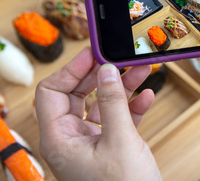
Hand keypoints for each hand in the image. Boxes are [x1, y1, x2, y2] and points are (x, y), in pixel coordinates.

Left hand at [35, 47, 160, 180]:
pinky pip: (117, 118)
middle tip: (119, 58)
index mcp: (60, 139)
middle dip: (101, 75)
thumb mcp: (120, 140)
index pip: (52, 92)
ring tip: (141, 70)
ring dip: (122, 87)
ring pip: (100, 104)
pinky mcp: (110, 146)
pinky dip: (132, 106)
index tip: (92, 52)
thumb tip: (107, 70)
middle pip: (78, 93)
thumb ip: (112, 102)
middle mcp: (71, 139)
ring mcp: (90, 143)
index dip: (71, 69)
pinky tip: (147, 96)